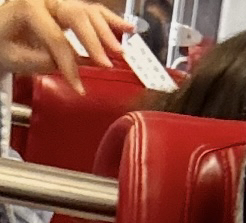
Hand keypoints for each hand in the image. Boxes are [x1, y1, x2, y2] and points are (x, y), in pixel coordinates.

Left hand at [0, 0, 133, 92]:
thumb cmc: (5, 44)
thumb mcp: (19, 58)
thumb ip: (47, 61)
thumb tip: (76, 68)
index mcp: (29, 7)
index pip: (56, 36)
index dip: (68, 63)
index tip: (77, 85)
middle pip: (76, 17)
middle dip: (94, 41)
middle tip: (106, 63)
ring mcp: (59, 2)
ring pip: (88, 12)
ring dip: (107, 32)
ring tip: (119, 50)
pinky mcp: (68, 10)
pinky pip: (93, 12)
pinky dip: (111, 20)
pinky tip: (128, 27)